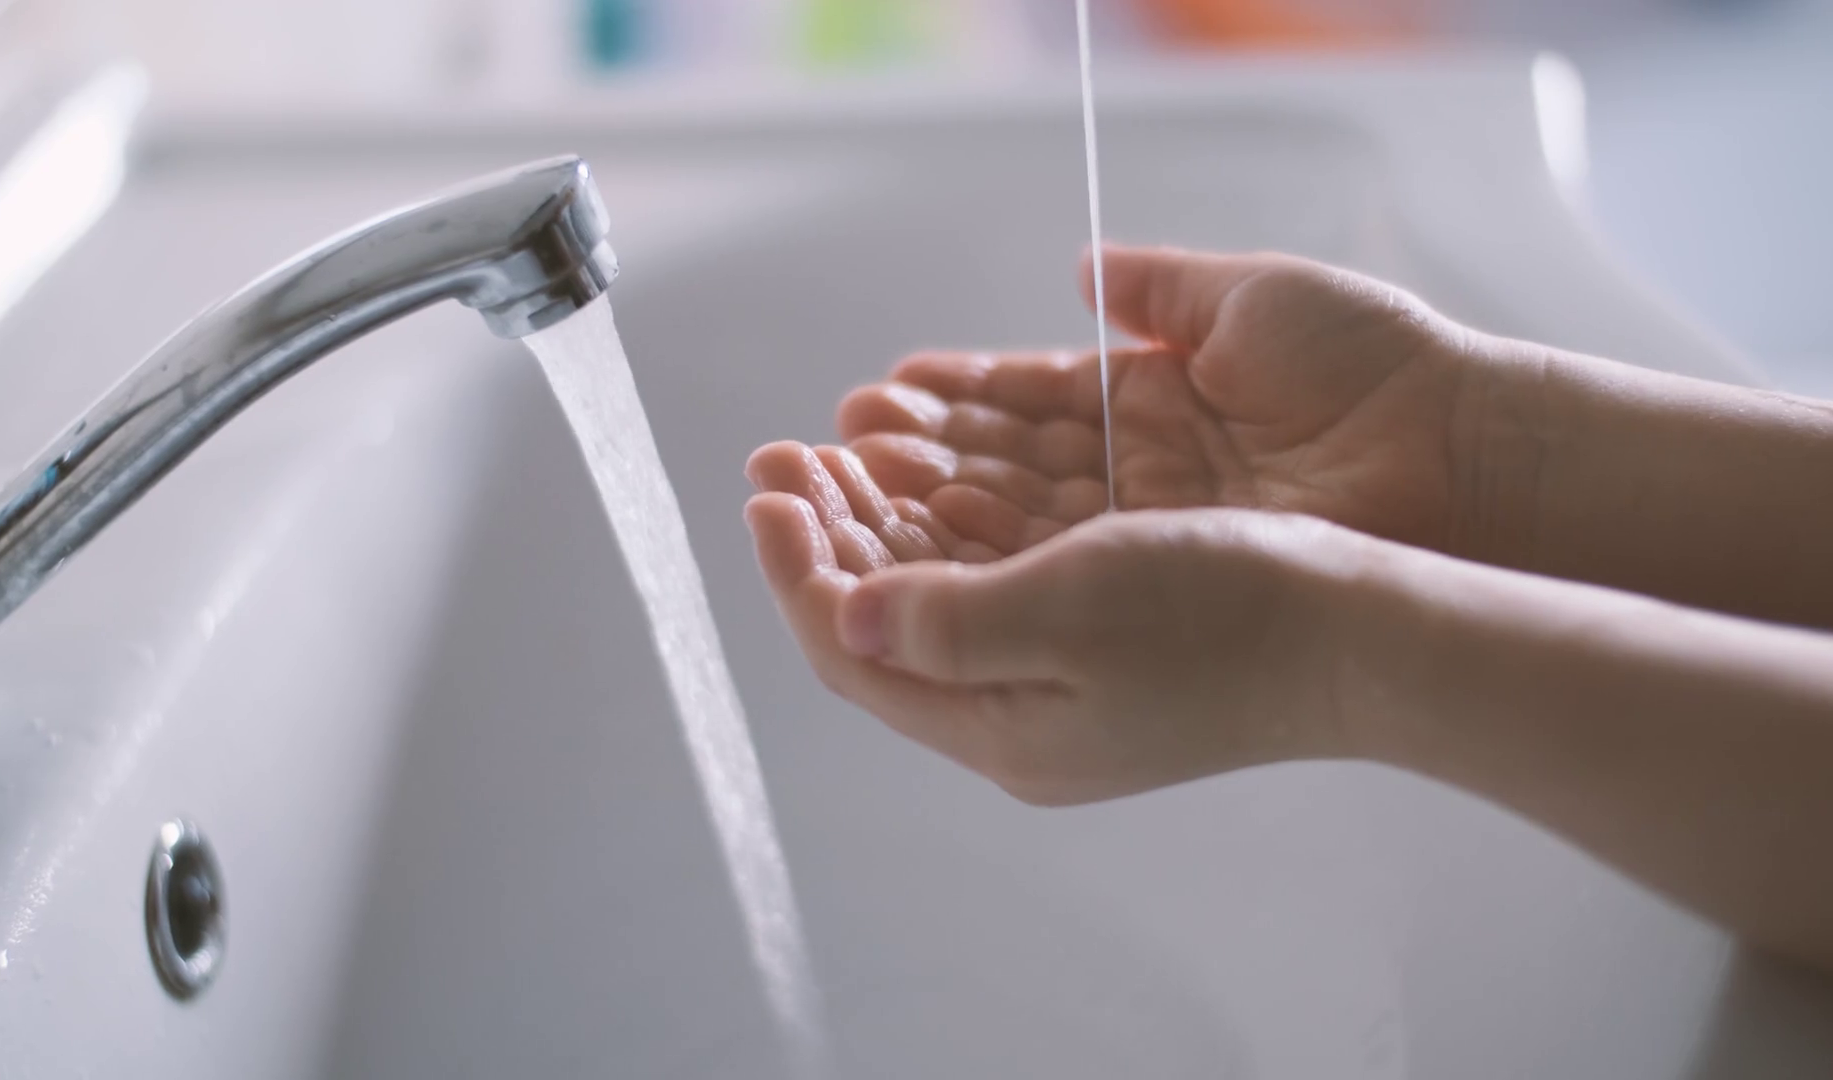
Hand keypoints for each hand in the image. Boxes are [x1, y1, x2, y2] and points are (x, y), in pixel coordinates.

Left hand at [744, 440, 1357, 805]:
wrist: (1363, 633)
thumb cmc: (1228, 616)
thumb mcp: (1069, 609)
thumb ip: (943, 620)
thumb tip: (843, 617)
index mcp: (998, 727)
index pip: (855, 650)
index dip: (798, 568)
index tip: (769, 486)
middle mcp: (1018, 716)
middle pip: (885, 624)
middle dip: (828, 535)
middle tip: (785, 454)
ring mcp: (1061, 683)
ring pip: (936, 598)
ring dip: (883, 523)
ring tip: (842, 449)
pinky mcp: (1102, 644)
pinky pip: (994, 583)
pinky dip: (952, 527)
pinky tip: (940, 476)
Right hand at [834, 244, 1480, 558]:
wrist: (1458, 457)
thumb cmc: (1373, 370)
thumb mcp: (1251, 301)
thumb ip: (1158, 289)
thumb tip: (1086, 268)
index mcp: (1161, 406)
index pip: (1032, 406)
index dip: (953, 402)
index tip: (877, 395)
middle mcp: (1144, 482)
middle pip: (1000, 476)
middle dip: (907, 465)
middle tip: (821, 452)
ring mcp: (1148, 541)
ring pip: (1004, 529)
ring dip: (914, 510)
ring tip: (833, 486)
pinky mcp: (1157, 586)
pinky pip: (1041, 570)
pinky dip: (966, 552)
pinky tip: (898, 531)